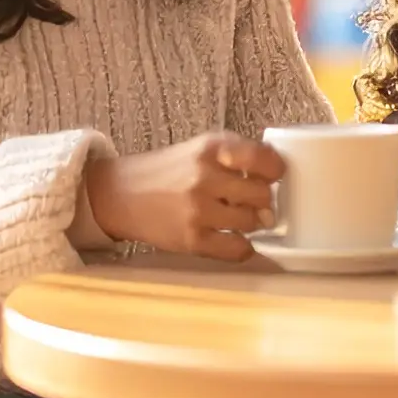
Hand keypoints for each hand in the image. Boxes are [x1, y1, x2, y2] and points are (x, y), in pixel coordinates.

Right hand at [85, 132, 281, 262]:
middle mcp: (205, 177)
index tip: (271, 176)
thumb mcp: (202, 149)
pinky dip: (242, 247)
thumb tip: (277, 183)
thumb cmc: (169, 171)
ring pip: (252, 222)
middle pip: (262, 195)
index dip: (275, 170)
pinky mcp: (191, 239)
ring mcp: (198, 210)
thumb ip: (239, 157)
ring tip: (234, 218)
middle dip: (261, 200)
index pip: (264, 159)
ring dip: (250, 223)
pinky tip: (233, 240)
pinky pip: (237, 249)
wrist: (120, 195)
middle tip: (249, 201)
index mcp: (212, 148)